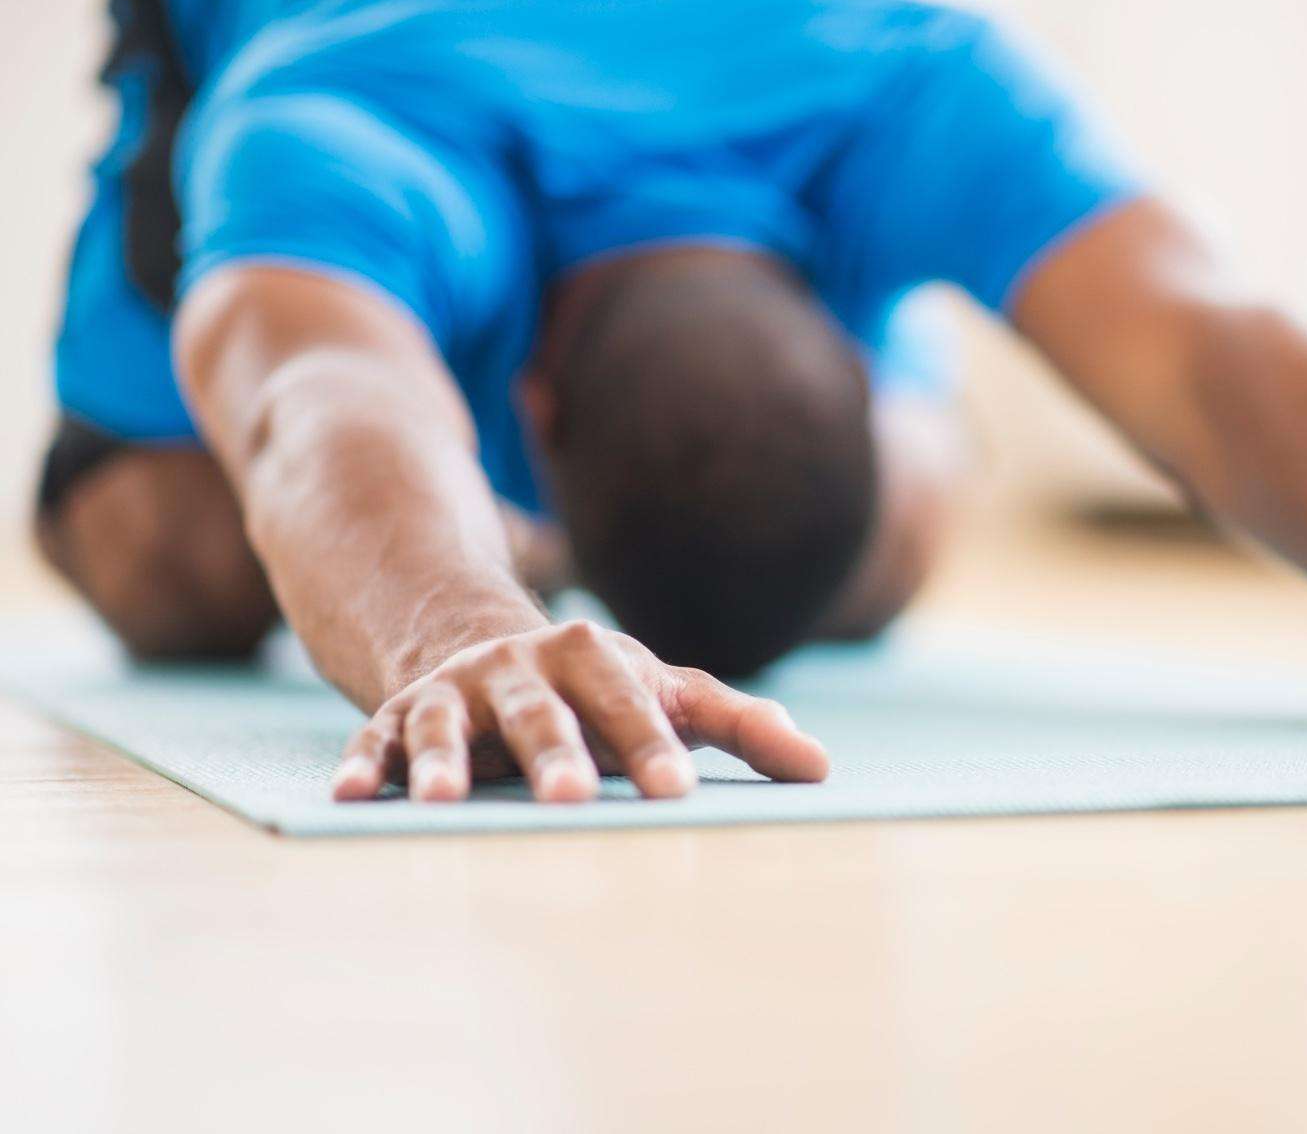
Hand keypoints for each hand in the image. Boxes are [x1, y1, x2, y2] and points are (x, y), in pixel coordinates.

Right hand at [330, 620, 828, 801]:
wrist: (484, 637)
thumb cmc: (600, 685)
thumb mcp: (667, 691)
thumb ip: (741, 724)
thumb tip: (822, 768)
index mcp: (592, 656)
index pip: (630, 701)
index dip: (650, 745)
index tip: (677, 793)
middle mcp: (519, 668)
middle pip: (540, 712)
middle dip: (554, 753)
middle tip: (573, 798)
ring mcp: (455, 692)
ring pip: (445, 722)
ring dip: (440, 760)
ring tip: (438, 803)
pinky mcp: (399, 718)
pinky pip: (375, 739)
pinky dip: (363, 766)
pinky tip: (349, 798)